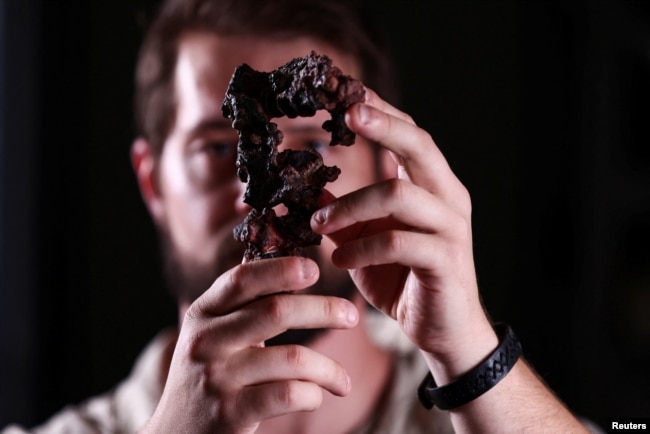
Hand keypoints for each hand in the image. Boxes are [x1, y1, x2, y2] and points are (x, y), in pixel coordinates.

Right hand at [140, 257, 357, 433]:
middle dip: (323, 310)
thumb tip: (285, 260)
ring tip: (344, 382)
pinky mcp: (230, 413)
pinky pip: (288, 395)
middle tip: (351, 316)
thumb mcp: (212, 333)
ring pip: (292, 358)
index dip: (281, 269)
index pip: (242, 279)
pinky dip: (313, 394)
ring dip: (329, 369)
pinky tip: (318, 397)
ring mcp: (217, 378)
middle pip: (275, 311)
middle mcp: (206, 341)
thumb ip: (242, 302)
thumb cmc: (207, 375)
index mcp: (203, 313)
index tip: (314, 268)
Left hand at [311, 88, 495, 376]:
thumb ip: (346, 215)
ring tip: (319, 224)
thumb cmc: (404, 280)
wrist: (442, 331)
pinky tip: (339, 259)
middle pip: (420, 146)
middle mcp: (448, 198)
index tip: (350, 92)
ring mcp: (451, 228)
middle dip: (383, 126)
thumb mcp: (367, 242)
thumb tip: (310, 190)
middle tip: (348, 114)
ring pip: (400, 194)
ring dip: (352, 206)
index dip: (383, 112)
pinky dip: (363, 247)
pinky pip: (399, 241)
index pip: (411, 136)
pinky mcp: (446, 260)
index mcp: (433, 186)